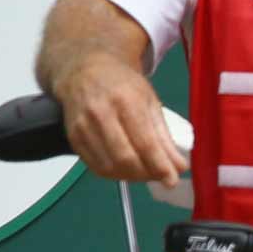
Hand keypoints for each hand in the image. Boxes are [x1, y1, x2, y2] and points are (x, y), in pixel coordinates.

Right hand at [51, 52, 186, 185]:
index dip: (159, 165)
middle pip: (124, 158)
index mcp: (127, 101)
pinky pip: (94, 166)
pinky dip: (113, 174)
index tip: (173, 179)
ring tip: (147, 174)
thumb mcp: (150, 101)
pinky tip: (127, 171)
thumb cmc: (123, 85)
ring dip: (131, 177)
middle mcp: (102, 114)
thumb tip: (179, 166)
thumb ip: (164, 135)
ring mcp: (83, 127)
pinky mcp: (72, 137)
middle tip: (161, 176)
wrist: (84, 72)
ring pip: (108, 166)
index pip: (144, 142)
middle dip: (146, 174)